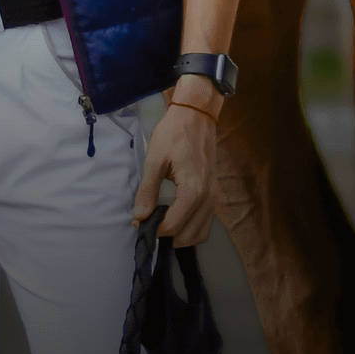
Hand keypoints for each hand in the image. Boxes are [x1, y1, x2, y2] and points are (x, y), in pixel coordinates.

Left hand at [131, 100, 217, 246]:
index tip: (139, 225)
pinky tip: (176, 220)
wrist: (196, 116)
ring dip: (181, 237)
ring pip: (200, 233)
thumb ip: (148, 190)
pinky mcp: (215, 194)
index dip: (154, 230)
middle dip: (167, 237)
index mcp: (193, 190)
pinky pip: (206, 222)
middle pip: (189, 236)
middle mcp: (208, 198)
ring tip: (160, 226)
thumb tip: (139, 216)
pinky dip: (192, 228)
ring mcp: (214, 197)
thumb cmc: (174, 134)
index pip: (174, 226)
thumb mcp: (155, 159)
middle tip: (148, 228)